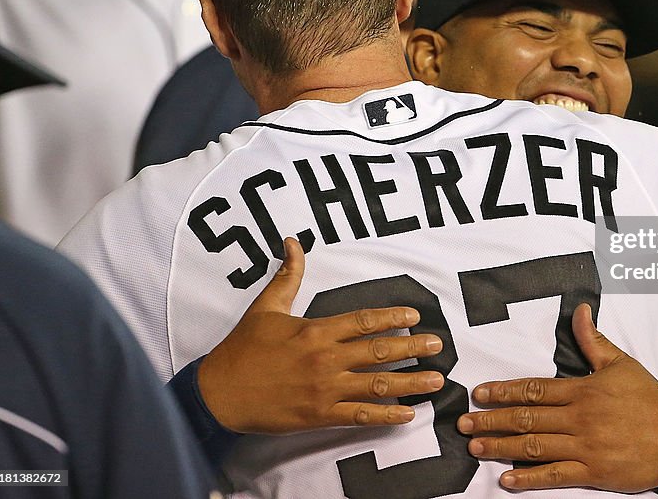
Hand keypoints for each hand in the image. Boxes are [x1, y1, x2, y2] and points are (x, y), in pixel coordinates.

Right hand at [198, 237, 443, 432]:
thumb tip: (293, 242)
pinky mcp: (320, 415)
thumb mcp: (265, 307)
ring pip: (377, 384)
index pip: (364, 320)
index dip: (392, 317)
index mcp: (317, 330)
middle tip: (438, 345)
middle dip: (413, 348)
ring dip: (410, 381)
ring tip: (436, 379)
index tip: (415, 317)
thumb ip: (287, 276)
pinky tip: (407, 414)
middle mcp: (326, 358)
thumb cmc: (243, 348)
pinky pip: (360, 415)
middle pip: (379, 351)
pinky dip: (386, 416)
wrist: (219, 393)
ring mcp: (325, 389)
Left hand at [457, 303, 657, 491]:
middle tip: (464, 422)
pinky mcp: (594, 473)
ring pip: (535, 446)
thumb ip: (594, 341)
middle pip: (527, 418)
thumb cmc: (650, 400)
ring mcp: (585, 447)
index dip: (503, 390)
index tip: (479, 393)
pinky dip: (530, 479)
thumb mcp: (622, 364)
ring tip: (476, 446)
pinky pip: (555, 476)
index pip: (535, 388)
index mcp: (583, 390)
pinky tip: (508, 480)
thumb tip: (580, 310)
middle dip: (492, 420)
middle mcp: (580, 418)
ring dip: (502, 447)